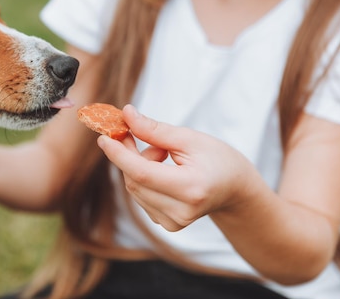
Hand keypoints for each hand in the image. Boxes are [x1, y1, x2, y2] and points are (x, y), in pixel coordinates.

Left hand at [97, 105, 255, 231]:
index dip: (119, 154)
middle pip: (135, 180)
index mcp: (191, 188)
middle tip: (131, 131)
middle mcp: (182, 212)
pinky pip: (141, 196)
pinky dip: (144, 179)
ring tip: (163, 154)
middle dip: (127, 153)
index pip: (142, 173)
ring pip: (134, 188)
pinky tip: (163, 171)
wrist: (235, 188)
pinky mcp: (168, 225)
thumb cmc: (217, 158)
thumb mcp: (189, 138)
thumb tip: (126, 115)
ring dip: (138, 165)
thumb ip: (154, 130)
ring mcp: (174, 222)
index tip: (104, 137)